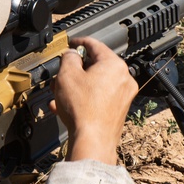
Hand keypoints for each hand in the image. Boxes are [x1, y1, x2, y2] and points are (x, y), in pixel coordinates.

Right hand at [50, 37, 137, 164]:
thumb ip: (68, 58)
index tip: (71, 44)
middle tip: (61, 73)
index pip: (95, 45)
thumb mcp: (67, 75)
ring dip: (76, 86)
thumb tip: (71, 55)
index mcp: (114, 65)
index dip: (79, 43)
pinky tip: (66, 107)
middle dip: (75, 70)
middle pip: (96, 66)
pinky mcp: (118, 112)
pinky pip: (98, 99)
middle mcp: (124, 79)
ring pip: (95, 84)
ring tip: (60, 93)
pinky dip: (83, 99)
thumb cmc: (83, 109)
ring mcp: (123, 97)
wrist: (92, 141)